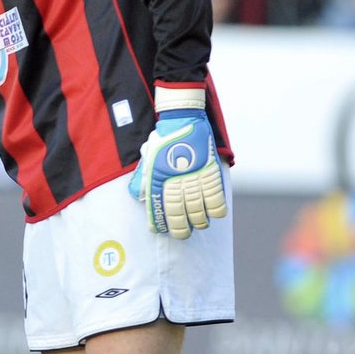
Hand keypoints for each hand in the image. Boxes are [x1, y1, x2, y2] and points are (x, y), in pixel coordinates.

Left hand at [129, 108, 226, 239]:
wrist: (182, 120)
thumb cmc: (164, 140)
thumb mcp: (148, 159)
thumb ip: (143, 179)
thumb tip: (137, 196)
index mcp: (158, 180)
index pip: (158, 211)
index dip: (159, 224)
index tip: (159, 231)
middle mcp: (176, 183)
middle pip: (180, 217)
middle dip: (181, 230)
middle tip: (182, 234)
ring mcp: (194, 180)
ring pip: (199, 213)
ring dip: (199, 222)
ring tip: (198, 223)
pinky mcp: (211, 174)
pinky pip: (217, 201)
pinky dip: (216, 211)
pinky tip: (213, 213)